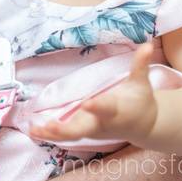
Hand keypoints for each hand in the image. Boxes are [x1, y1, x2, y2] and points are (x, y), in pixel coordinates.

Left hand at [30, 43, 158, 142]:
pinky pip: (66, 136)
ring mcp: (92, 130)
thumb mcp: (142, 83)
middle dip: (66, 129)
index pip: (106, 108)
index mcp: (117, 109)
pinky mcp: (85, 133)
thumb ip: (141, 64)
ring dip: (52, 134)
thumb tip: (147, 44)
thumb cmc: (141, 101)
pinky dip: (50, 134)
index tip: (87, 102)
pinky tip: (33, 130)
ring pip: (71, 135)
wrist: (144, 125)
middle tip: (51, 126)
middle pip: (83, 129)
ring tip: (34, 129)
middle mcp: (103, 123)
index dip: (97, 106)